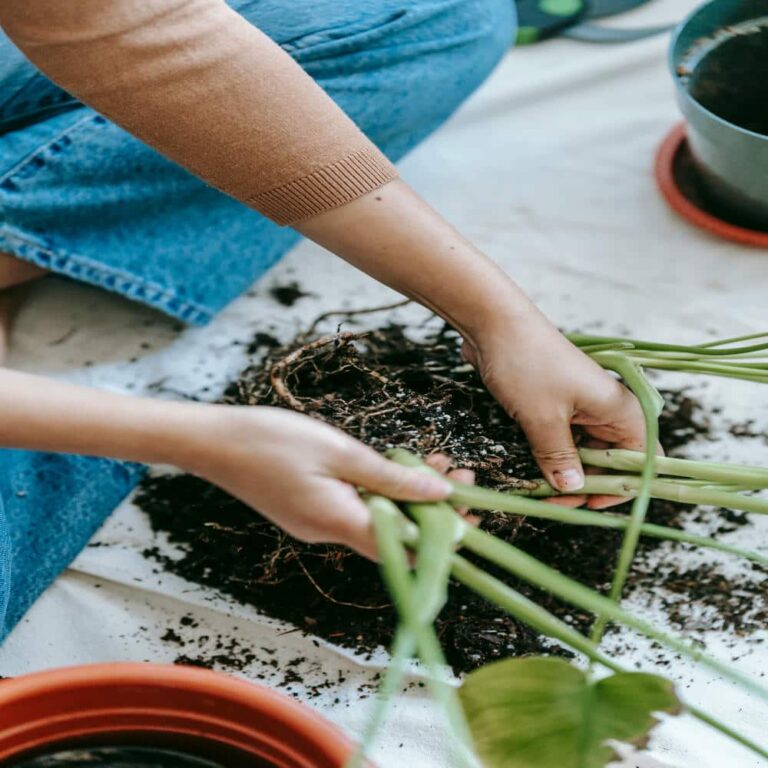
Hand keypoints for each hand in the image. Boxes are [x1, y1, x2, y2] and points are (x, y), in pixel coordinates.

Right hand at [177, 406, 452, 559]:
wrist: (212, 443)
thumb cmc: (271, 440)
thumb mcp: (340, 452)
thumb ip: (391, 477)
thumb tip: (440, 494)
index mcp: (340, 522)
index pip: (407, 548)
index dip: (443, 535)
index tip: (471, 508)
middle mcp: (330, 533)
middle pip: (397, 536)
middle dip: (433, 510)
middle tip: (460, 475)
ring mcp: (317, 524)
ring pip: (378, 520)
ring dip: (409, 496)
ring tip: (435, 462)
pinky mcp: (308, 512)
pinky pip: (356, 510)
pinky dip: (382, 492)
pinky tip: (394, 465)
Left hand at [462, 306, 646, 508]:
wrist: (493, 323)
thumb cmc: (527, 363)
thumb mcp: (543, 418)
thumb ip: (559, 457)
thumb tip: (572, 488)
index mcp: (619, 409)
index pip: (639, 460)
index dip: (618, 487)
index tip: (587, 504)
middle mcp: (605, 409)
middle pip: (609, 460)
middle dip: (584, 484)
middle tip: (554, 501)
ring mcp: (579, 406)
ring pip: (582, 452)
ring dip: (564, 472)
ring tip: (540, 490)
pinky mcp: (554, 405)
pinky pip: (560, 439)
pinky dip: (548, 456)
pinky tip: (531, 471)